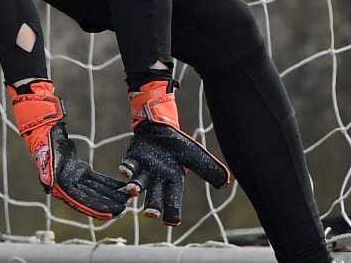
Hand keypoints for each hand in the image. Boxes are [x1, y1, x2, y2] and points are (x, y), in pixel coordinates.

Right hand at [8, 81, 130, 219]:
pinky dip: (109, 184)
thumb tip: (48, 189)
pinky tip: (121, 187)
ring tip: (126, 200)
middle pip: (93, 199)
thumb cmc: (46, 148)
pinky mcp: (83, 171)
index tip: (111, 215)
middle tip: (124, 210)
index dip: (96, 209)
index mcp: (63, 188)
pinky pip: (98, 179)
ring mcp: (77, 179)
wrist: (47, 135)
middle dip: (108, 205)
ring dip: (111, 195)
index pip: (82, 202)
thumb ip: (48, 175)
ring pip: (98, 190)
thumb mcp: (48, 161)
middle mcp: (71, 187)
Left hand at [118, 79, 231, 224]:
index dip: (172, 211)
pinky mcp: (133, 160)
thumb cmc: (178, 145)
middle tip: (151, 214)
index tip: (172, 221)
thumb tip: (226, 182)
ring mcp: (144, 171)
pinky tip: (124, 170)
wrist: (161, 128)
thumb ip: (207, 169)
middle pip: (154, 197)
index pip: (174, 200)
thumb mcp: (195, 155)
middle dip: (152, 206)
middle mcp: (157, 180)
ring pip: (139, 184)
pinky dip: (126, 169)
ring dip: (135, 188)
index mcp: (173, 181)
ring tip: (133, 191)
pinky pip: (129, 166)